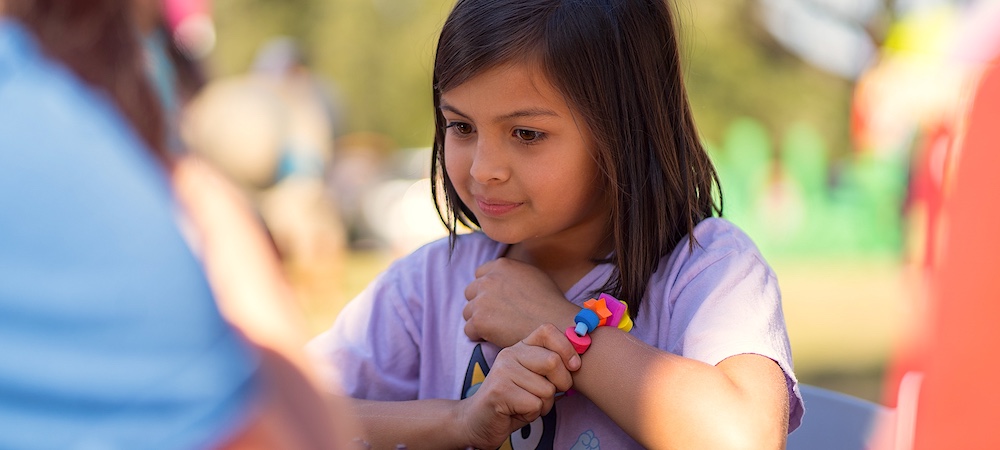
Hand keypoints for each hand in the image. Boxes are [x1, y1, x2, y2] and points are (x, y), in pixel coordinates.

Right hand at [459, 324, 581, 448]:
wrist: (479, 420)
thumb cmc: (514, 399)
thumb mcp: (535, 377)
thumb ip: (551, 366)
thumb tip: (577, 361)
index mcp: (520, 346)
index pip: (548, 330)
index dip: (567, 348)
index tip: (573, 366)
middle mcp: (510, 354)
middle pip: (553, 362)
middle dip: (560, 384)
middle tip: (547, 394)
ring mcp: (503, 371)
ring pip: (546, 389)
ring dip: (543, 404)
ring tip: (526, 404)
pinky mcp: (499, 391)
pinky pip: (534, 404)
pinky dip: (532, 414)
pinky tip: (517, 411)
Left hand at [463, 258, 579, 347]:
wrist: (555, 325)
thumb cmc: (550, 303)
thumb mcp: (532, 274)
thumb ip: (512, 273)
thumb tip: (503, 279)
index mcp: (501, 265)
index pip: (480, 274)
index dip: (487, 288)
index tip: (495, 300)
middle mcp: (488, 280)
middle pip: (471, 292)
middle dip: (480, 303)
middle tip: (495, 317)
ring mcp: (482, 300)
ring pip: (468, 312)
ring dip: (479, 320)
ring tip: (497, 329)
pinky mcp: (479, 321)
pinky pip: (469, 330)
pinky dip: (479, 336)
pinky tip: (495, 338)